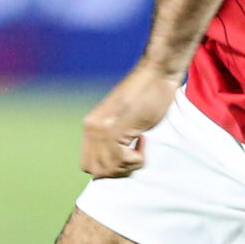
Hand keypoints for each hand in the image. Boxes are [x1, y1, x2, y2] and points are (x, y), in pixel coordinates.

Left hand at [81, 62, 178, 178]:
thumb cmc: (147, 94)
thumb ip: (113, 137)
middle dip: (117, 170)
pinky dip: (136, 157)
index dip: (108, 168)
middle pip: (96, 170)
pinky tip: (143, 139)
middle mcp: (91, 128)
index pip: (88, 164)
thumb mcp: (122, 118)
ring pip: (108, 168)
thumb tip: (114, 163)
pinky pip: (120, 158)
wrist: (156, 73)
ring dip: (128, 164)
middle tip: (134, 155)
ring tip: (140, 144)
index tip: (126, 156)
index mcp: (91, 126)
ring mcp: (102, 129)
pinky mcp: (116, 128)